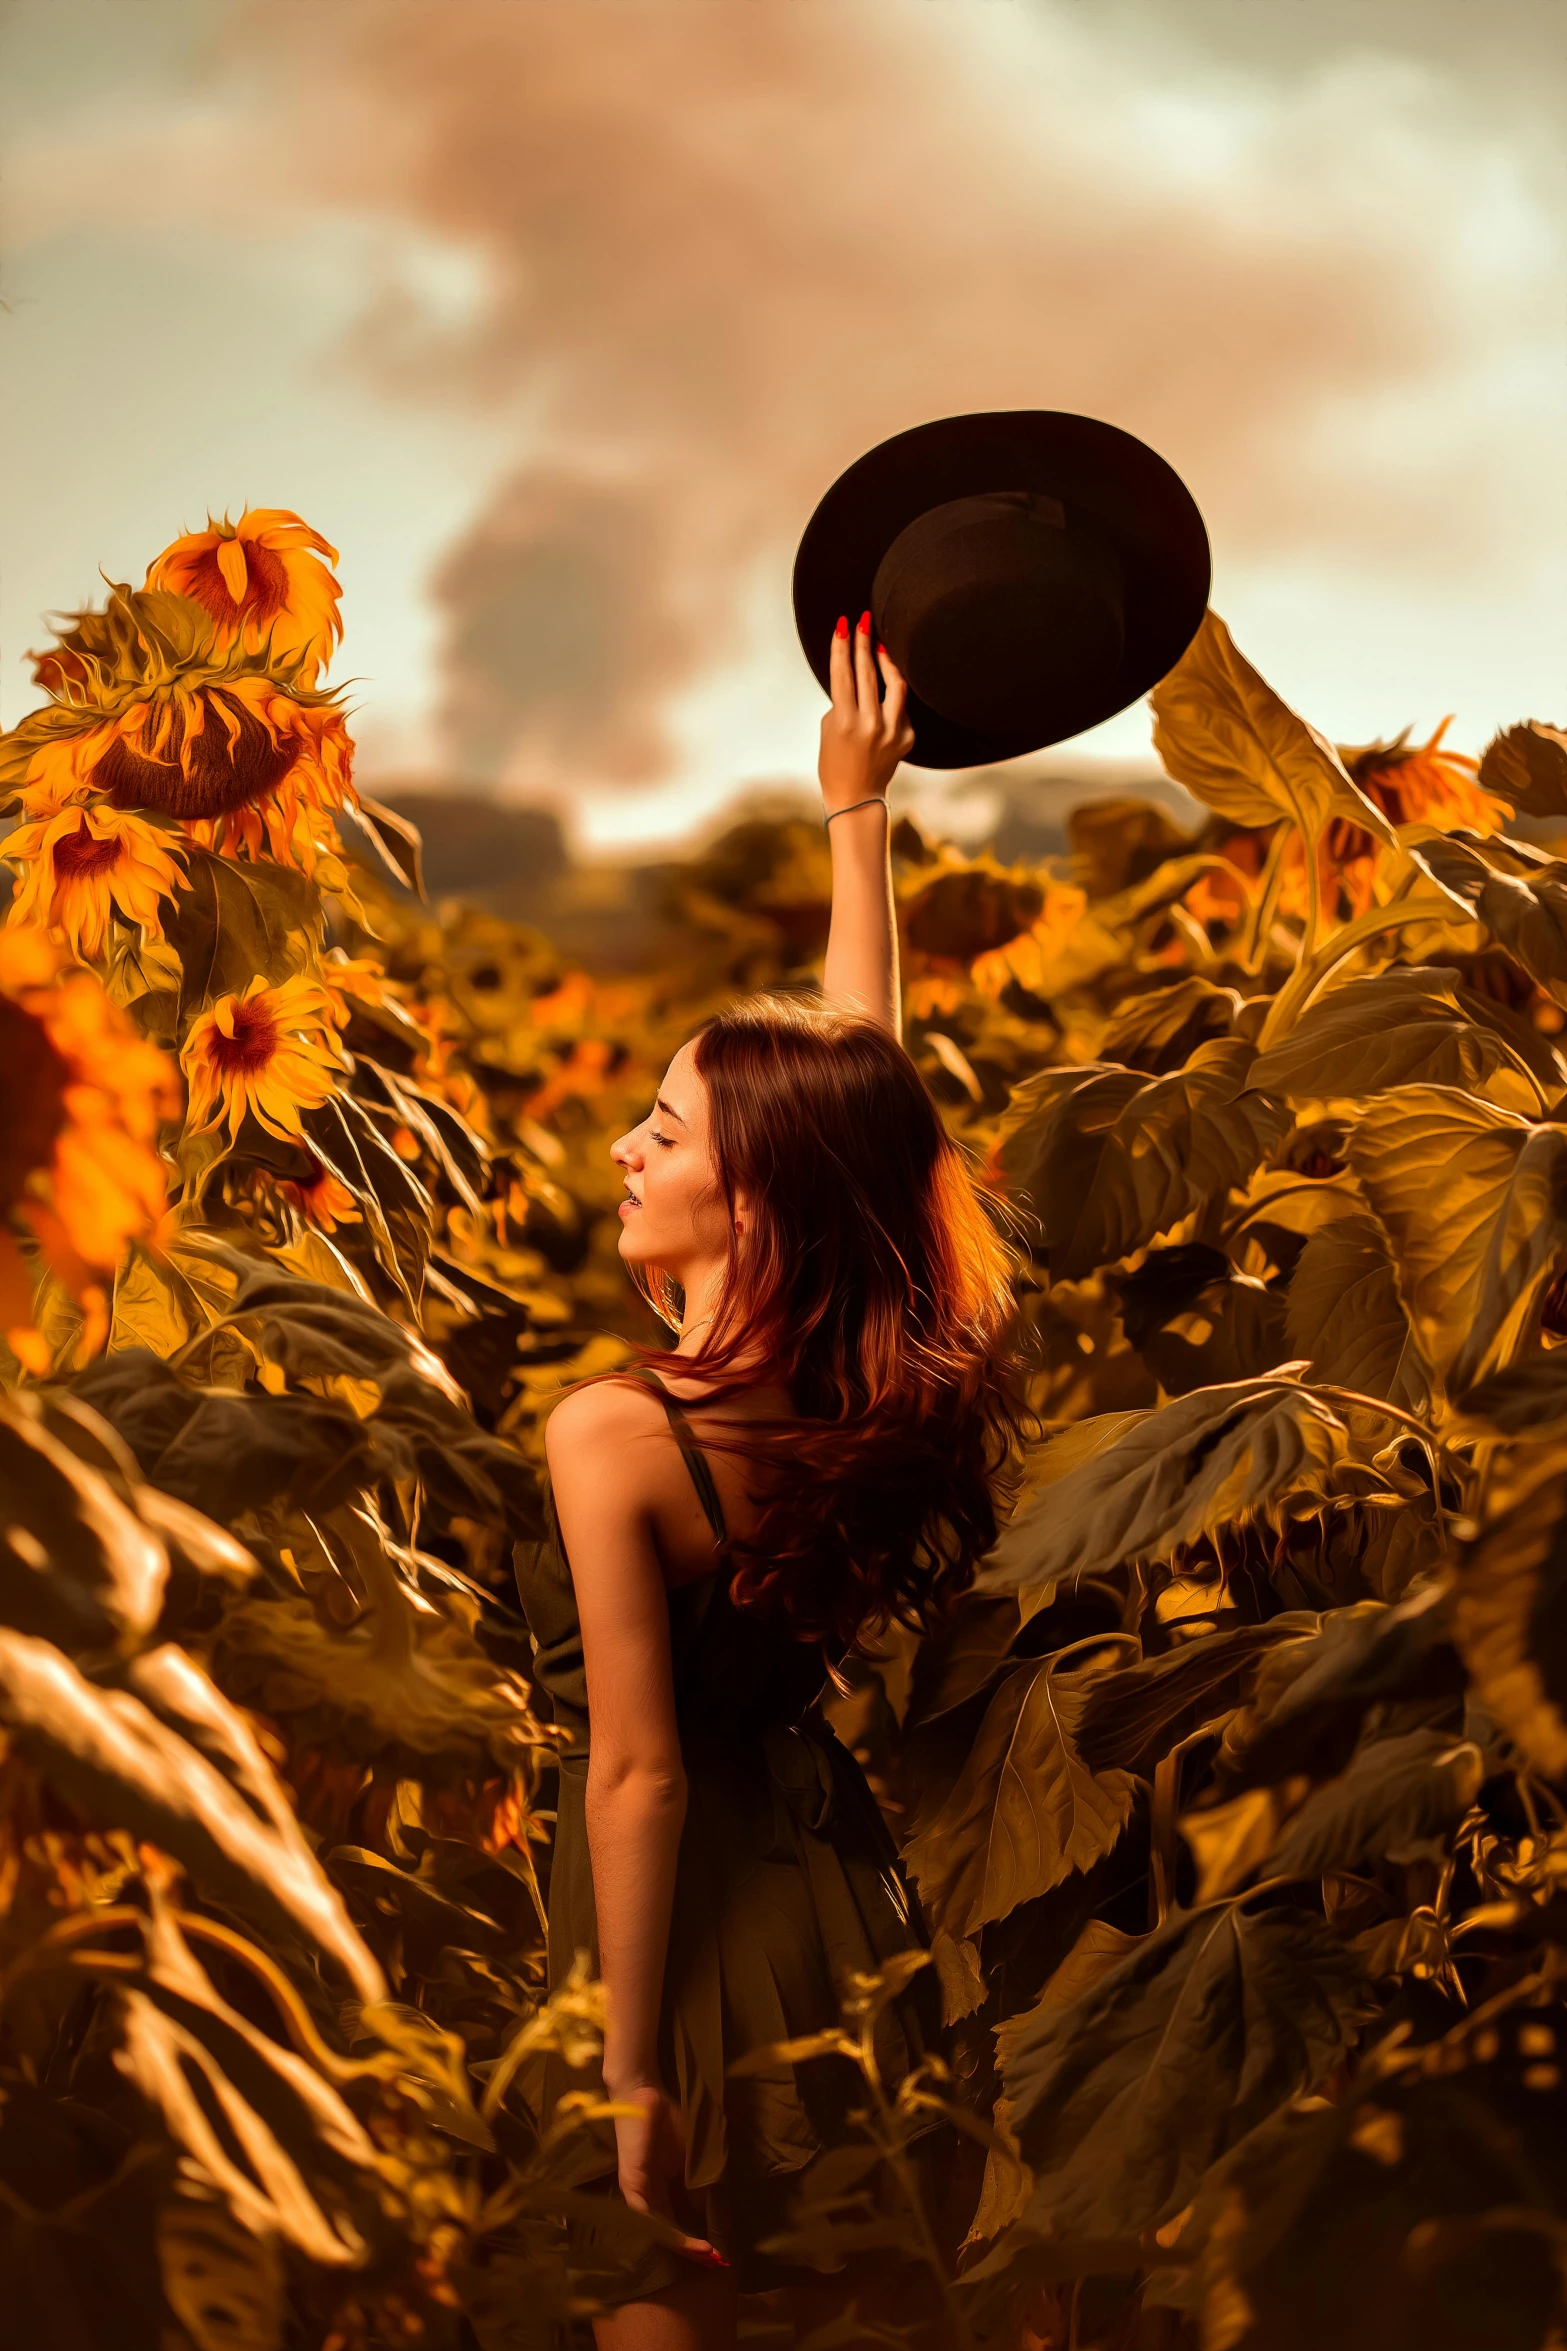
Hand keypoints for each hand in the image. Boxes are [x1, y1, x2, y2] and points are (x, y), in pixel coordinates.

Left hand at [611, 2082, 727, 2271]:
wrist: (645, 2094)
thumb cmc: (668, 2119)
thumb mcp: (691, 2157)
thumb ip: (697, 2185)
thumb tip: (704, 2212)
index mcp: (663, 2188)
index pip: (679, 2221)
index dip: (698, 2236)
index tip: (720, 2250)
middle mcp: (648, 2196)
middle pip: (669, 2231)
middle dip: (692, 2248)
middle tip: (716, 2260)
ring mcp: (639, 2192)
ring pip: (659, 2230)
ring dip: (683, 2244)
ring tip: (707, 2253)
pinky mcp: (632, 2186)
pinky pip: (647, 2217)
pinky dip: (668, 2231)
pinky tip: (687, 2240)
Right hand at [819, 610, 914, 816]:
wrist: (857, 796)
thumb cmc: (835, 761)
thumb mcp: (830, 729)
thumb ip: (843, 701)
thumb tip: (856, 677)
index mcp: (845, 721)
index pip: (843, 674)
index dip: (842, 647)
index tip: (843, 625)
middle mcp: (870, 724)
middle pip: (867, 673)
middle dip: (864, 642)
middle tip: (864, 620)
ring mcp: (892, 731)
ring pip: (894, 684)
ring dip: (886, 661)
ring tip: (881, 645)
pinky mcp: (907, 736)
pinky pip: (901, 706)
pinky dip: (892, 693)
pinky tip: (887, 683)